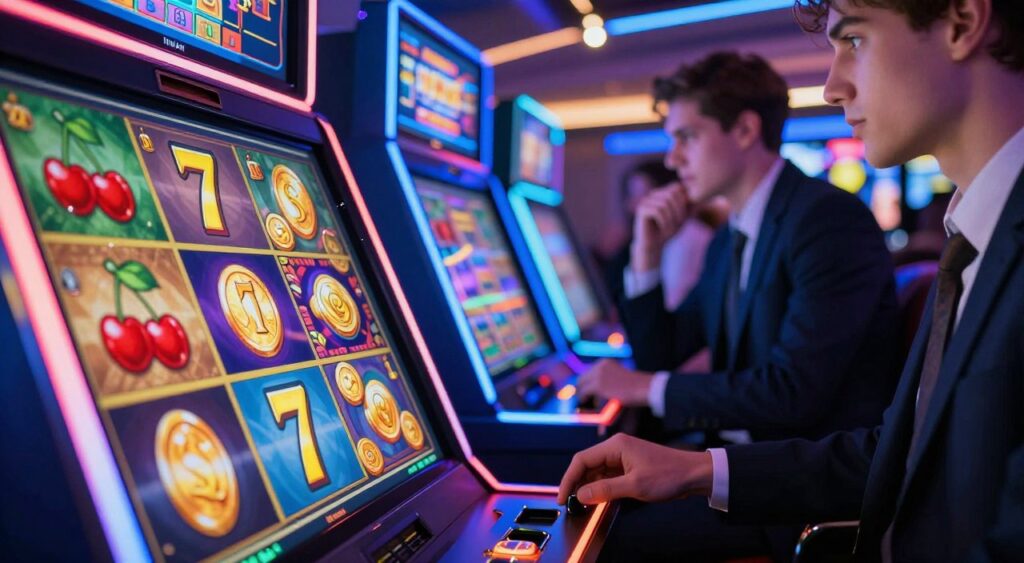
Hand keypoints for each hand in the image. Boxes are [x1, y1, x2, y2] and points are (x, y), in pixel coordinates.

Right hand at [558, 433, 713, 504]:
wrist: (694, 474)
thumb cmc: (669, 475)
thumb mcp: (635, 486)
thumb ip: (605, 490)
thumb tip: (581, 495)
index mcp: (615, 446)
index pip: (581, 460)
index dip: (568, 479)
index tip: (562, 497)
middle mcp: (616, 448)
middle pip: (586, 465)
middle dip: (576, 484)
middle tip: (569, 503)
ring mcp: (622, 457)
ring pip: (596, 471)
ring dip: (588, 487)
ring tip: (581, 504)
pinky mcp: (629, 466)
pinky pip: (607, 476)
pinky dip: (600, 487)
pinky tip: (597, 499)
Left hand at [577, 359, 652, 406]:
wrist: (644, 388)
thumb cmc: (636, 386)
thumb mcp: (619, 379)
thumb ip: (608, 382)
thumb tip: (598, 392)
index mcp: (605, 362)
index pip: (589, 372)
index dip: (585, 382)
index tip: (583, 390)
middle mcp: (600, 365)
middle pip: (582, 377)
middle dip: (580, 387)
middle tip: (581, 398)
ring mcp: (598, 374)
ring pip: (581, 385)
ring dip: (582, 394)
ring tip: (583, 402)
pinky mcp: (597, 385)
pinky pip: (584, 393)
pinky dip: (583, 399)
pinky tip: (585, 404)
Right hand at [631, 183, 690, 272]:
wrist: (652, 247)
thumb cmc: (667, 232)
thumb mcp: (682, 218)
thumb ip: (690, 207)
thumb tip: (699, 198)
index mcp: (662, 193)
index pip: (677, 188)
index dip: (684, 202)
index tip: (683, 218)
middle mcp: (653, 194)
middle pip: (672, 194)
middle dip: (678, 210)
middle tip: (678, 224)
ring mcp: (645, 200)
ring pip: (665, 203)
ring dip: (672, 218)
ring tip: (670, 229)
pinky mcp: (641, 209)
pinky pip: (657, 211)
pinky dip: (664, 221)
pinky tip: (662, 229)